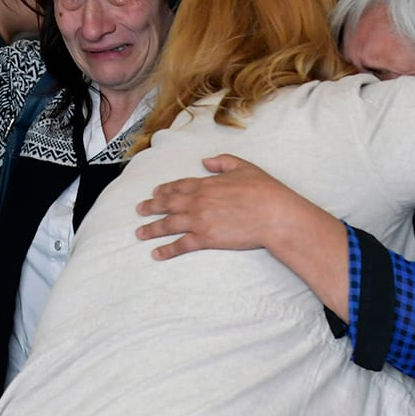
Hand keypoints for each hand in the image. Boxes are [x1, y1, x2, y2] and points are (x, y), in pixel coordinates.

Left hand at [137, 153, 350, 315]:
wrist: (275, 215)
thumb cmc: (264, 190)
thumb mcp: (244, 167)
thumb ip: (222, 162)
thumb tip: (205, 161)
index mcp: (206, 183)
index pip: (179, 186)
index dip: (165, 189)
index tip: (155, 192)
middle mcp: (198, 201)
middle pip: (168, 204)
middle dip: (151, 207)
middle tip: (139, 210)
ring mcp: (200, 220)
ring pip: (169, 224)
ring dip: (152, 229)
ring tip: (140, 233)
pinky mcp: (206, 239)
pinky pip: (181, 245)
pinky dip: (167, 250)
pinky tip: (156, 254)